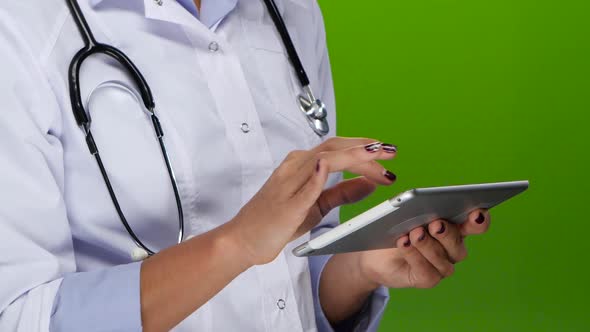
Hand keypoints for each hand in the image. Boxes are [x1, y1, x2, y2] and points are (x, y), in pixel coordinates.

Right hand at [229, 137, 397, 265]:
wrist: (244, 240)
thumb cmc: (276, 221)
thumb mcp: (317, 206)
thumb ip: (342, 193)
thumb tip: (370, 182)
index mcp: (302, 166)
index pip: (339, 150)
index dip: (364, 149)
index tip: (388, 154)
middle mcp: (295, 167)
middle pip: (335, 148)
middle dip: (365, 148)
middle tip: (391, 152)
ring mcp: (288, 183)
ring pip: (323, 159)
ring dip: (353, 156)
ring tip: (378, 157)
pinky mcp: (285, 204)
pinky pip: (303, 185)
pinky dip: (318, 174)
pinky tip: (331, 165)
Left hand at [358, 209, 490, 288]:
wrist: (375, 253)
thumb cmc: (395, 227)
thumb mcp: (406, 213)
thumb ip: (420, 207)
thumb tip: (423, 202)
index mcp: (454, 227)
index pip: (476, 224)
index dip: (479, 220)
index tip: (476, 213)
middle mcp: (452, 248)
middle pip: (458, 242)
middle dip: (447, 233)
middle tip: (436, 224)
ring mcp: (442, 266)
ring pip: (441, 257)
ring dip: (426, 244)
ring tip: (413, 233)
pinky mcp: (428, 279)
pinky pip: (426, 271)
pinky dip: (414, 255)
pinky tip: (404, 243)